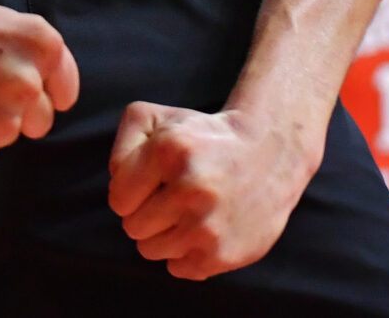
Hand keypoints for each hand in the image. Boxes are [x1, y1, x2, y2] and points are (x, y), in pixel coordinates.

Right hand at [0, 0, 79, 164]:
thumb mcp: (6, 25)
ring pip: (7, 136)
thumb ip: (35, 62)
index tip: (19, 89)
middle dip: (16, 112)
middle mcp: (28, 82)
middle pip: (41, 121)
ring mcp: (2, 117)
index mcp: (43, 46)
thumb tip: (52, 102)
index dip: (42, 93)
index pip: (65, 93)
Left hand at [108, 102, 322, 279]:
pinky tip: (204, 228)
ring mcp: (208, 225)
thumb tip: (119, 191)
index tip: (151, 183)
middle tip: (173, 197)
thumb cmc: (203, 138)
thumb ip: (123, 146)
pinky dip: (185, 253)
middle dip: (146, 213)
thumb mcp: (159, 119)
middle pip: (132, 228)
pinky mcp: (223, 254)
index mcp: (170, 150)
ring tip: (189, 212)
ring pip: (151, 250)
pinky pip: (178, 268)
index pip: (118, 200)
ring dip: (164, 234)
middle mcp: (190, 188)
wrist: (270, 153)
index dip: (130, 192)